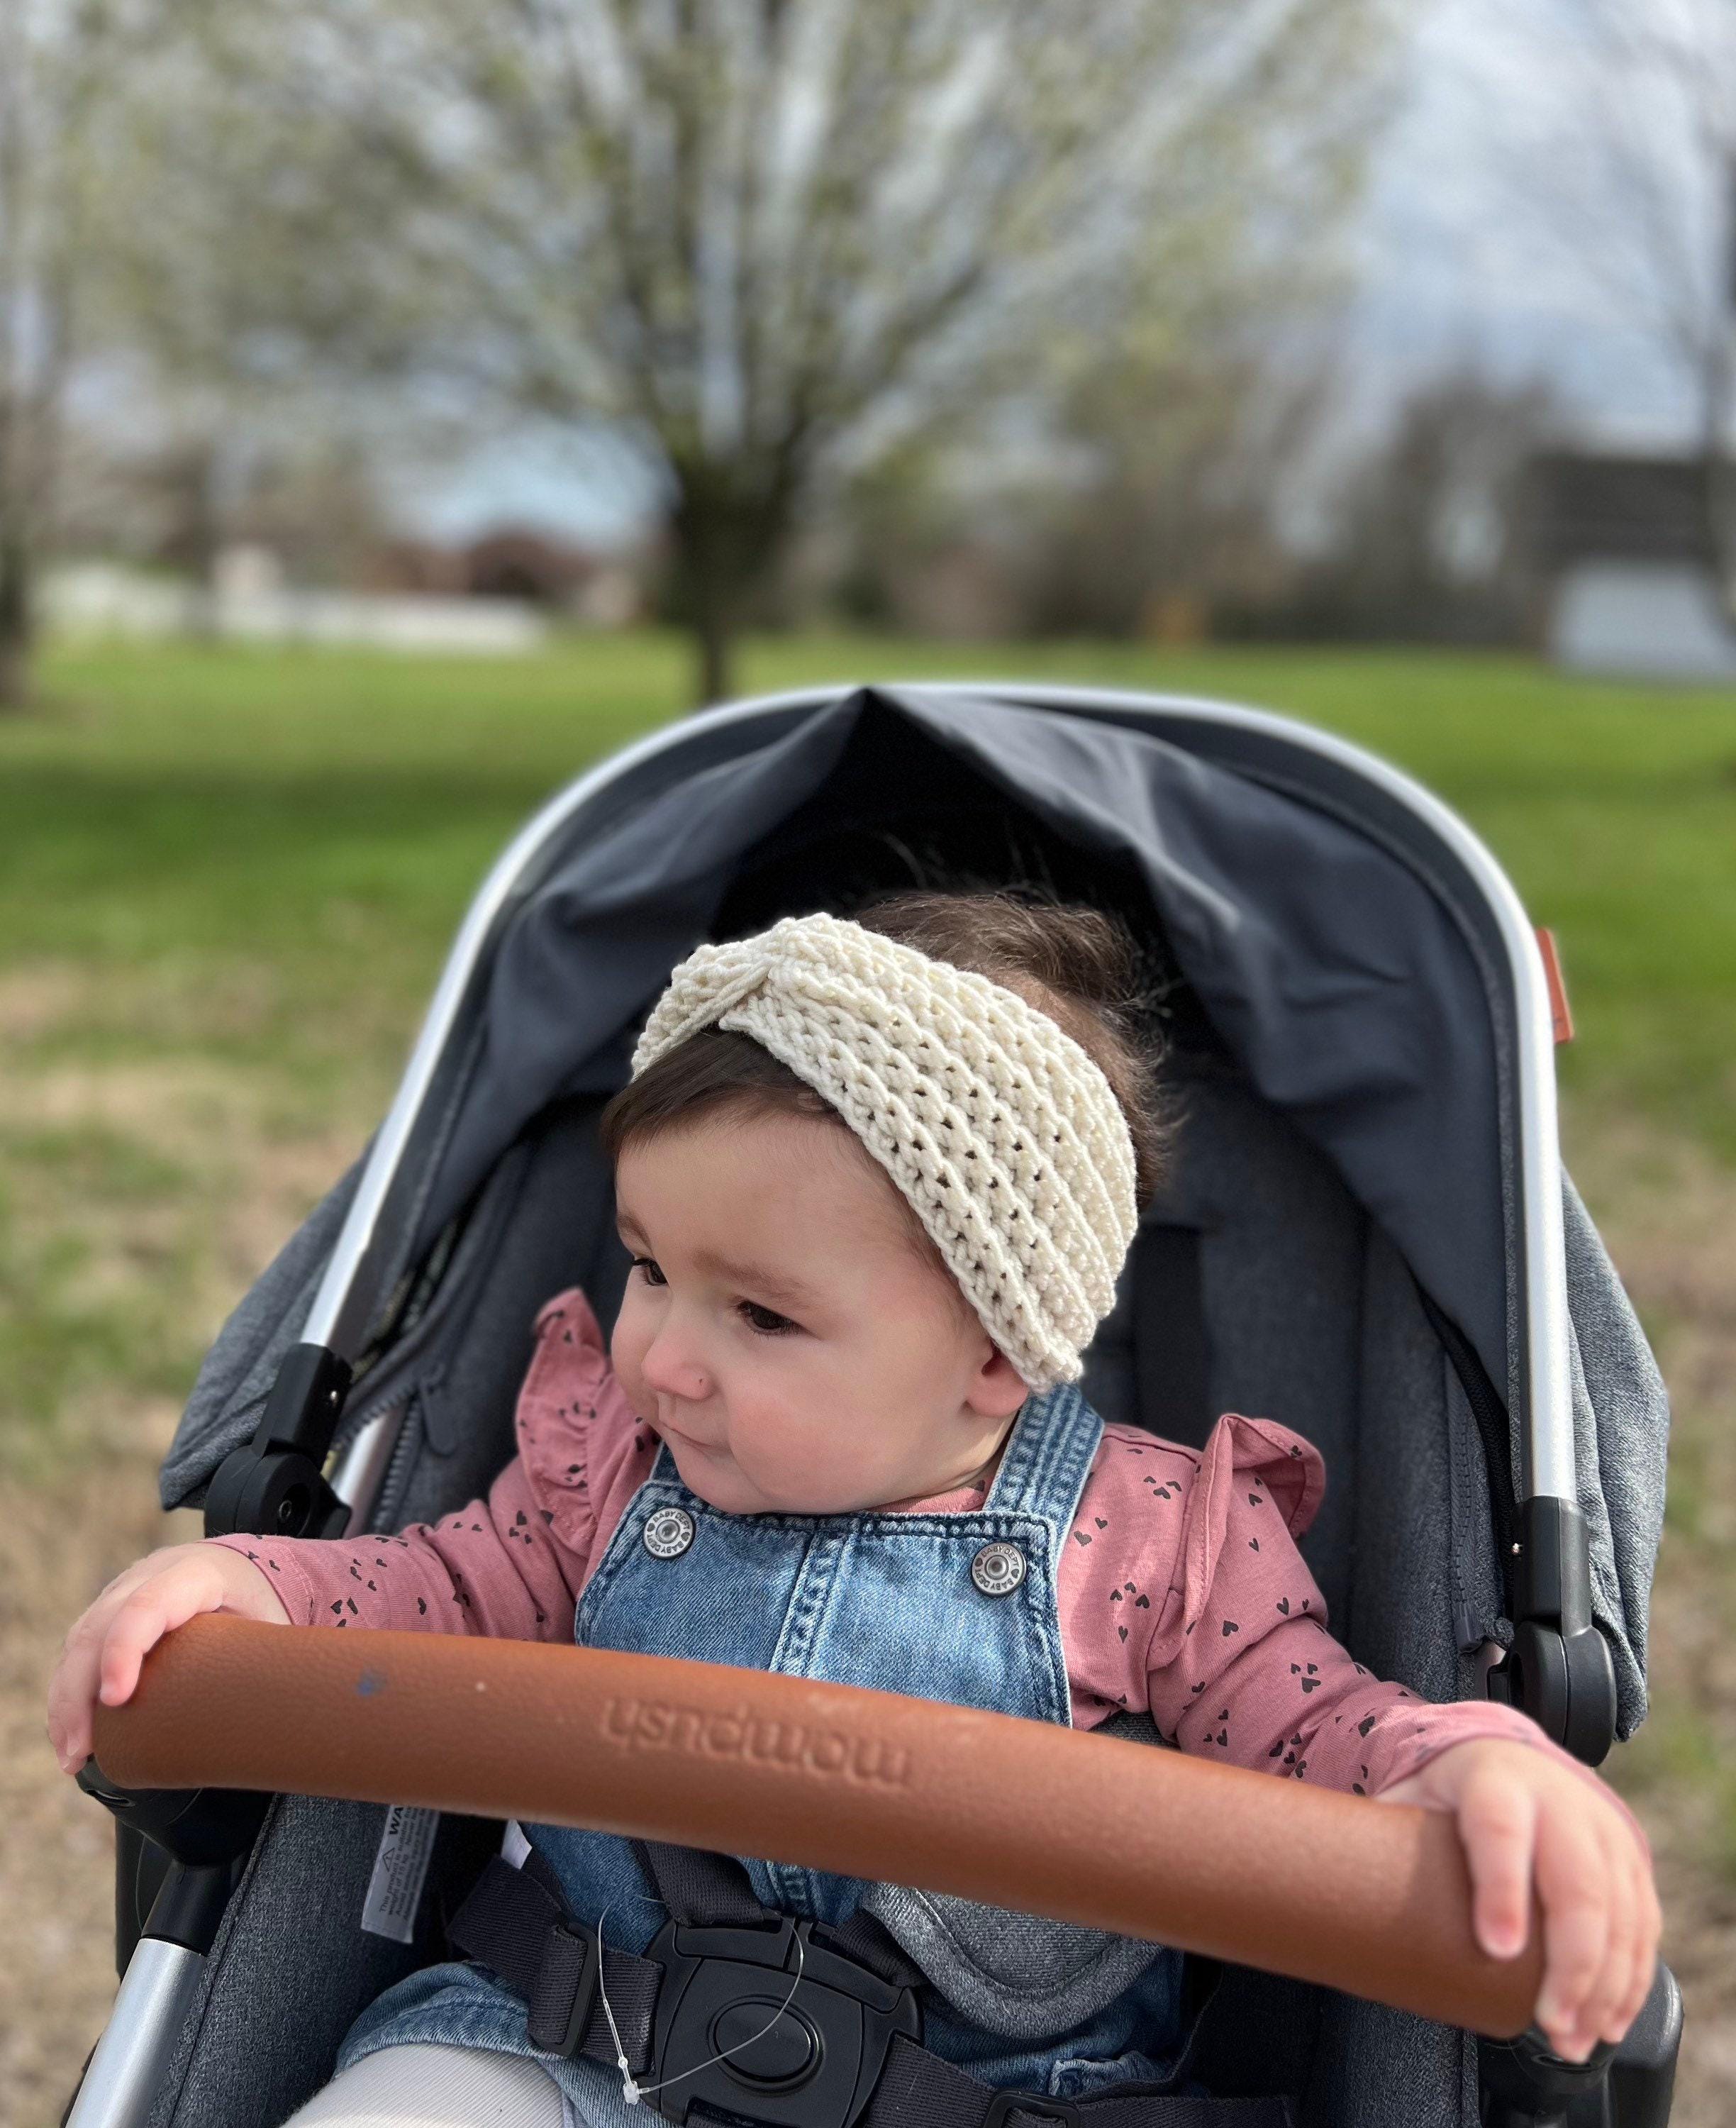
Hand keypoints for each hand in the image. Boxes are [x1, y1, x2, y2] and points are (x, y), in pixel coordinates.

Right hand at [47, 1542, 290, 1774]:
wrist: (245, 1568)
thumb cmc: (260, 1602)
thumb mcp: (269, 1624)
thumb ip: (263, 1663)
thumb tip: (268, 1724)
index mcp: (197, 1572)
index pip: (149, 1605)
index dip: (125, 1651)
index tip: (115, 1700)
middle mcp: (150, 1575)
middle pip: (101, 1627)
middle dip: (81, 1692)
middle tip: (81, 1751)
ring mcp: (123, 1590)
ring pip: (80, 1641)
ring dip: (66, 1701)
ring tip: (71, 1756)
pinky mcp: (109, 1612)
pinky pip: (78, 1650)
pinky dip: (67, 1693)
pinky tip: (70, 1734)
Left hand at [1378, 1738, 1659, 2061]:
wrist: (1501, 1750)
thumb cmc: (1445, 1790)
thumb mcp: (1410, 1799)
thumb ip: (1383, 1844)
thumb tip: (1332, 1906)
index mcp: (1493, 1781)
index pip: (1499, 1832)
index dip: (1501, 1891)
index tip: (1497, 1950)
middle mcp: (1557, 1799)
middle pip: (1577, 1882)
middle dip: (1571, 1963)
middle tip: (1549, 2022)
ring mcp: (1601, 1826)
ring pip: (1619, 1910)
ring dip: (1604, 1985)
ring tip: (1574, 2037)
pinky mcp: (1629, 1855)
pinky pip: (1642, 1921)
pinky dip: (1630, 1977)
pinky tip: (1608, 2018)